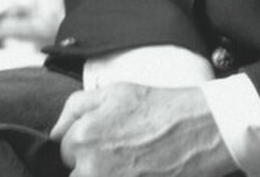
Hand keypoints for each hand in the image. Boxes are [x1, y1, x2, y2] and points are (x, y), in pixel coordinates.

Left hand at [49, 83, 237, 176]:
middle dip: (95, 166)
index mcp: (83, 137)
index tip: (111, 141)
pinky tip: (142, 170)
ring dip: (108, 174)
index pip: (66, 151)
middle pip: (78, 174)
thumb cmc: (163, 108)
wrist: (205, 129)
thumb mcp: (116, 91)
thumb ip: (76, 107)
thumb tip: (54, 133)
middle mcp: (92, 166)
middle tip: (126, 154)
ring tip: (136, 164)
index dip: (87, 144)